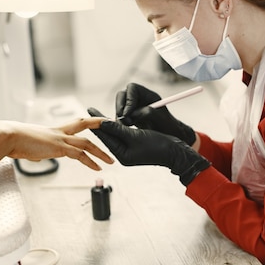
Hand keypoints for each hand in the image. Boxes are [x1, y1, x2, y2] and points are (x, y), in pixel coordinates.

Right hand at [0, 118, 113, 170]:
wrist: (7, 137)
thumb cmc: (13, 141)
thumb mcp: (29, 146)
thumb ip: (36, 151)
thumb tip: (35, 156)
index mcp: (52, 131)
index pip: (73, 124)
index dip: (85, 124)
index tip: (95, 124)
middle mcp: (58, 132)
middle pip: (83, 124)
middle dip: (98, 125)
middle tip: (111, 125)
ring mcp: (59, 139)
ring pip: (86, 143)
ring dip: (100, 152)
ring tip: (110, 160)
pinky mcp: (58, 147)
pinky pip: (79, 154)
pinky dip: (90, 161)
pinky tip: (97, 167)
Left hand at [88, 116, 209, 185]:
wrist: (175, 152)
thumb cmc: (158, 146)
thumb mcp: (136, 136)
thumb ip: (118, 129)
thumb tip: (102, 123)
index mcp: (122, 155)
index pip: (106, 137)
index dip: (97, 123)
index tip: (89, 111)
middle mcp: (124, 154)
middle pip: (109, 136)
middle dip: (101, 123)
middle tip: (91, 110)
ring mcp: (130, 151)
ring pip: (115, 134)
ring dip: (109, 124)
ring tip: (99, 114)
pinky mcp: (135, 146)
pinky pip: (123, 135)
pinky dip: (118, 127)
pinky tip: (114, 120)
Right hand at [114, 83, 195, 145]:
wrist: (169, 137)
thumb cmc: (168, 127)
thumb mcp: (160, 119)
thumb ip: (146, 112)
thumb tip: (130, 113)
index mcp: (148, 95)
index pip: (132, 88)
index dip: (128, 99)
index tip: (128, 113)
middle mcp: (139, 99)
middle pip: (122, 95)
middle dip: (120, 107)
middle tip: (124, 120)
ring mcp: (134, 107)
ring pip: (119, 106)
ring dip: (119, 116)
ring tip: (128, 126)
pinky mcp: (130, 116)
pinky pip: (119, 116)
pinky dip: (120, 122)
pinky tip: (126, 129)